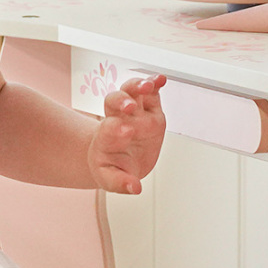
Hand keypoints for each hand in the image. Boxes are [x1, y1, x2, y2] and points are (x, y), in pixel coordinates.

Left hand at [88, 74, 165, 194]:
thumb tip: (134, 188)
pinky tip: (161, 79)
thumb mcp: (111, 179)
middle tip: (130, 106)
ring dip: (138, 85)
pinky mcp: (149, 107)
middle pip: (114, 101)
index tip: (126, 132)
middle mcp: (118, 119)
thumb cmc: (112, 166)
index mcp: (106, 137)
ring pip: (131, 91)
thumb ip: (120, 183)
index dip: (116, 128)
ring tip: (147, 85)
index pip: (108, 129)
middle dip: (122, 101)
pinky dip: (154, 82)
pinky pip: (151, 91)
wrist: (119, 158)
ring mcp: (134, 111)